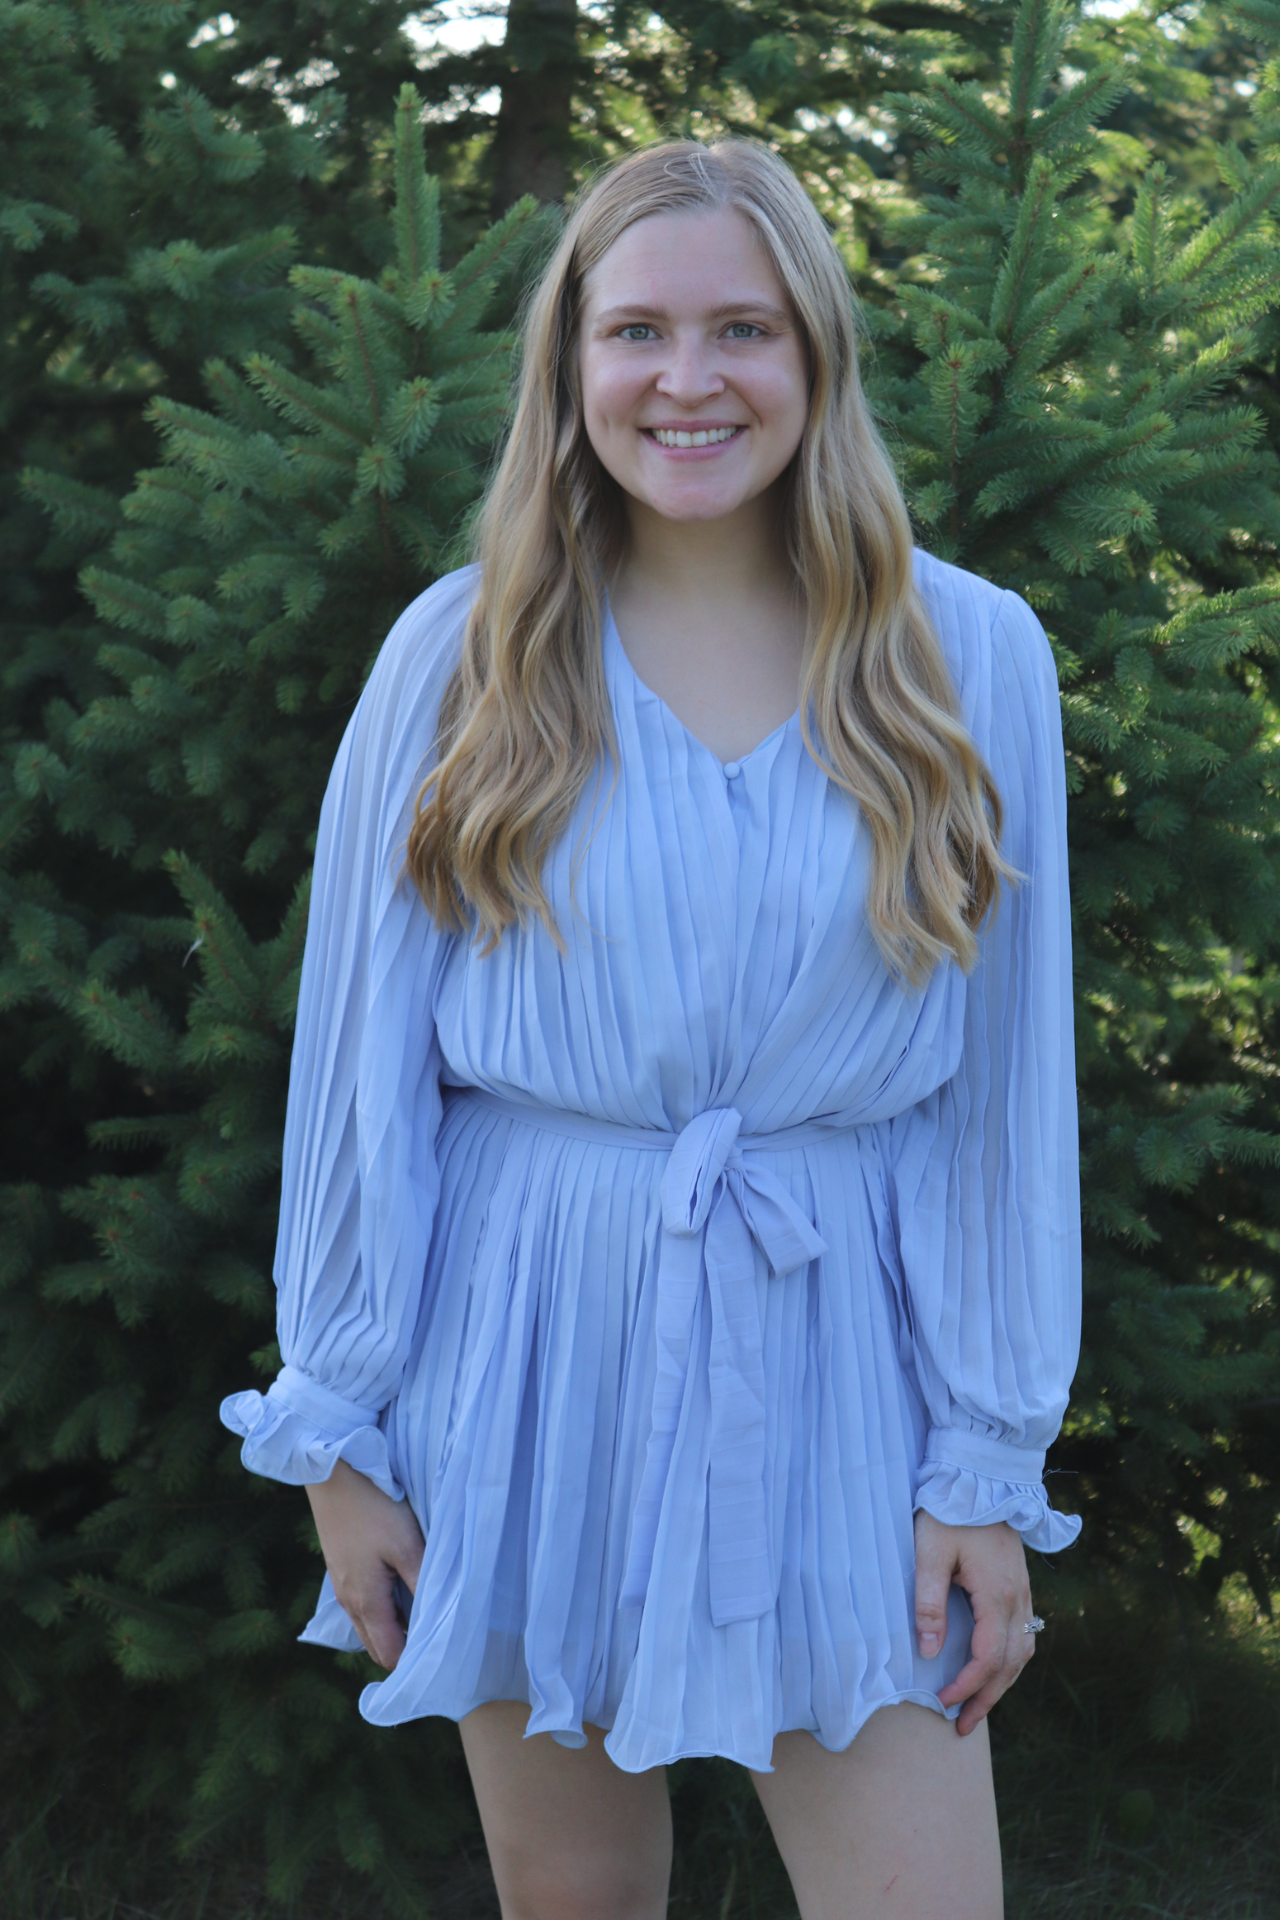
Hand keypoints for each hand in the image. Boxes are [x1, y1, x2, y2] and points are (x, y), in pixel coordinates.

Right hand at [305, 1458, 425, 1669]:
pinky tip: (400, 1586)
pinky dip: (382, 1607)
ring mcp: (341, 1587)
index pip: (389, 1655)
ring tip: (423, 1608)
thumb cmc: (374, 1508)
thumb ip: (423, 1584)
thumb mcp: (407, 1545)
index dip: (414, 1660)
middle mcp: (349, 1602)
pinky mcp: (340, 1570)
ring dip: (393, 1626)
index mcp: (366, 1602)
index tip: (441, 1649)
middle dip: (403, 1647)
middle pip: (376, 1646)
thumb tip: (441, 1619)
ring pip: (369, 1625)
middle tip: (436, 1632)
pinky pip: (362, 1604)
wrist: (333, 1474)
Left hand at [913, 1509, 1035, 1735]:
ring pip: (1023, 1653)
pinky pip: (1025, 1635)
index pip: (987, 1658)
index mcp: (997, 1595)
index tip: (944, 1702)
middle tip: (963, 1726)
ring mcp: (1024, 1592)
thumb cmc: (950, 1513)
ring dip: (1002, 1683)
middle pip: (1010, 1665)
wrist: (980, 1477)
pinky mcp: (1021, 1585)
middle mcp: (1018, 1598)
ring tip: (979, 1706)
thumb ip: (928, 1603)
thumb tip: (929, 1651)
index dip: (967, 1686)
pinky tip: (996, 1669)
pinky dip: (1011, 1661)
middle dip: (987, 1698)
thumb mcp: (930, 1553)